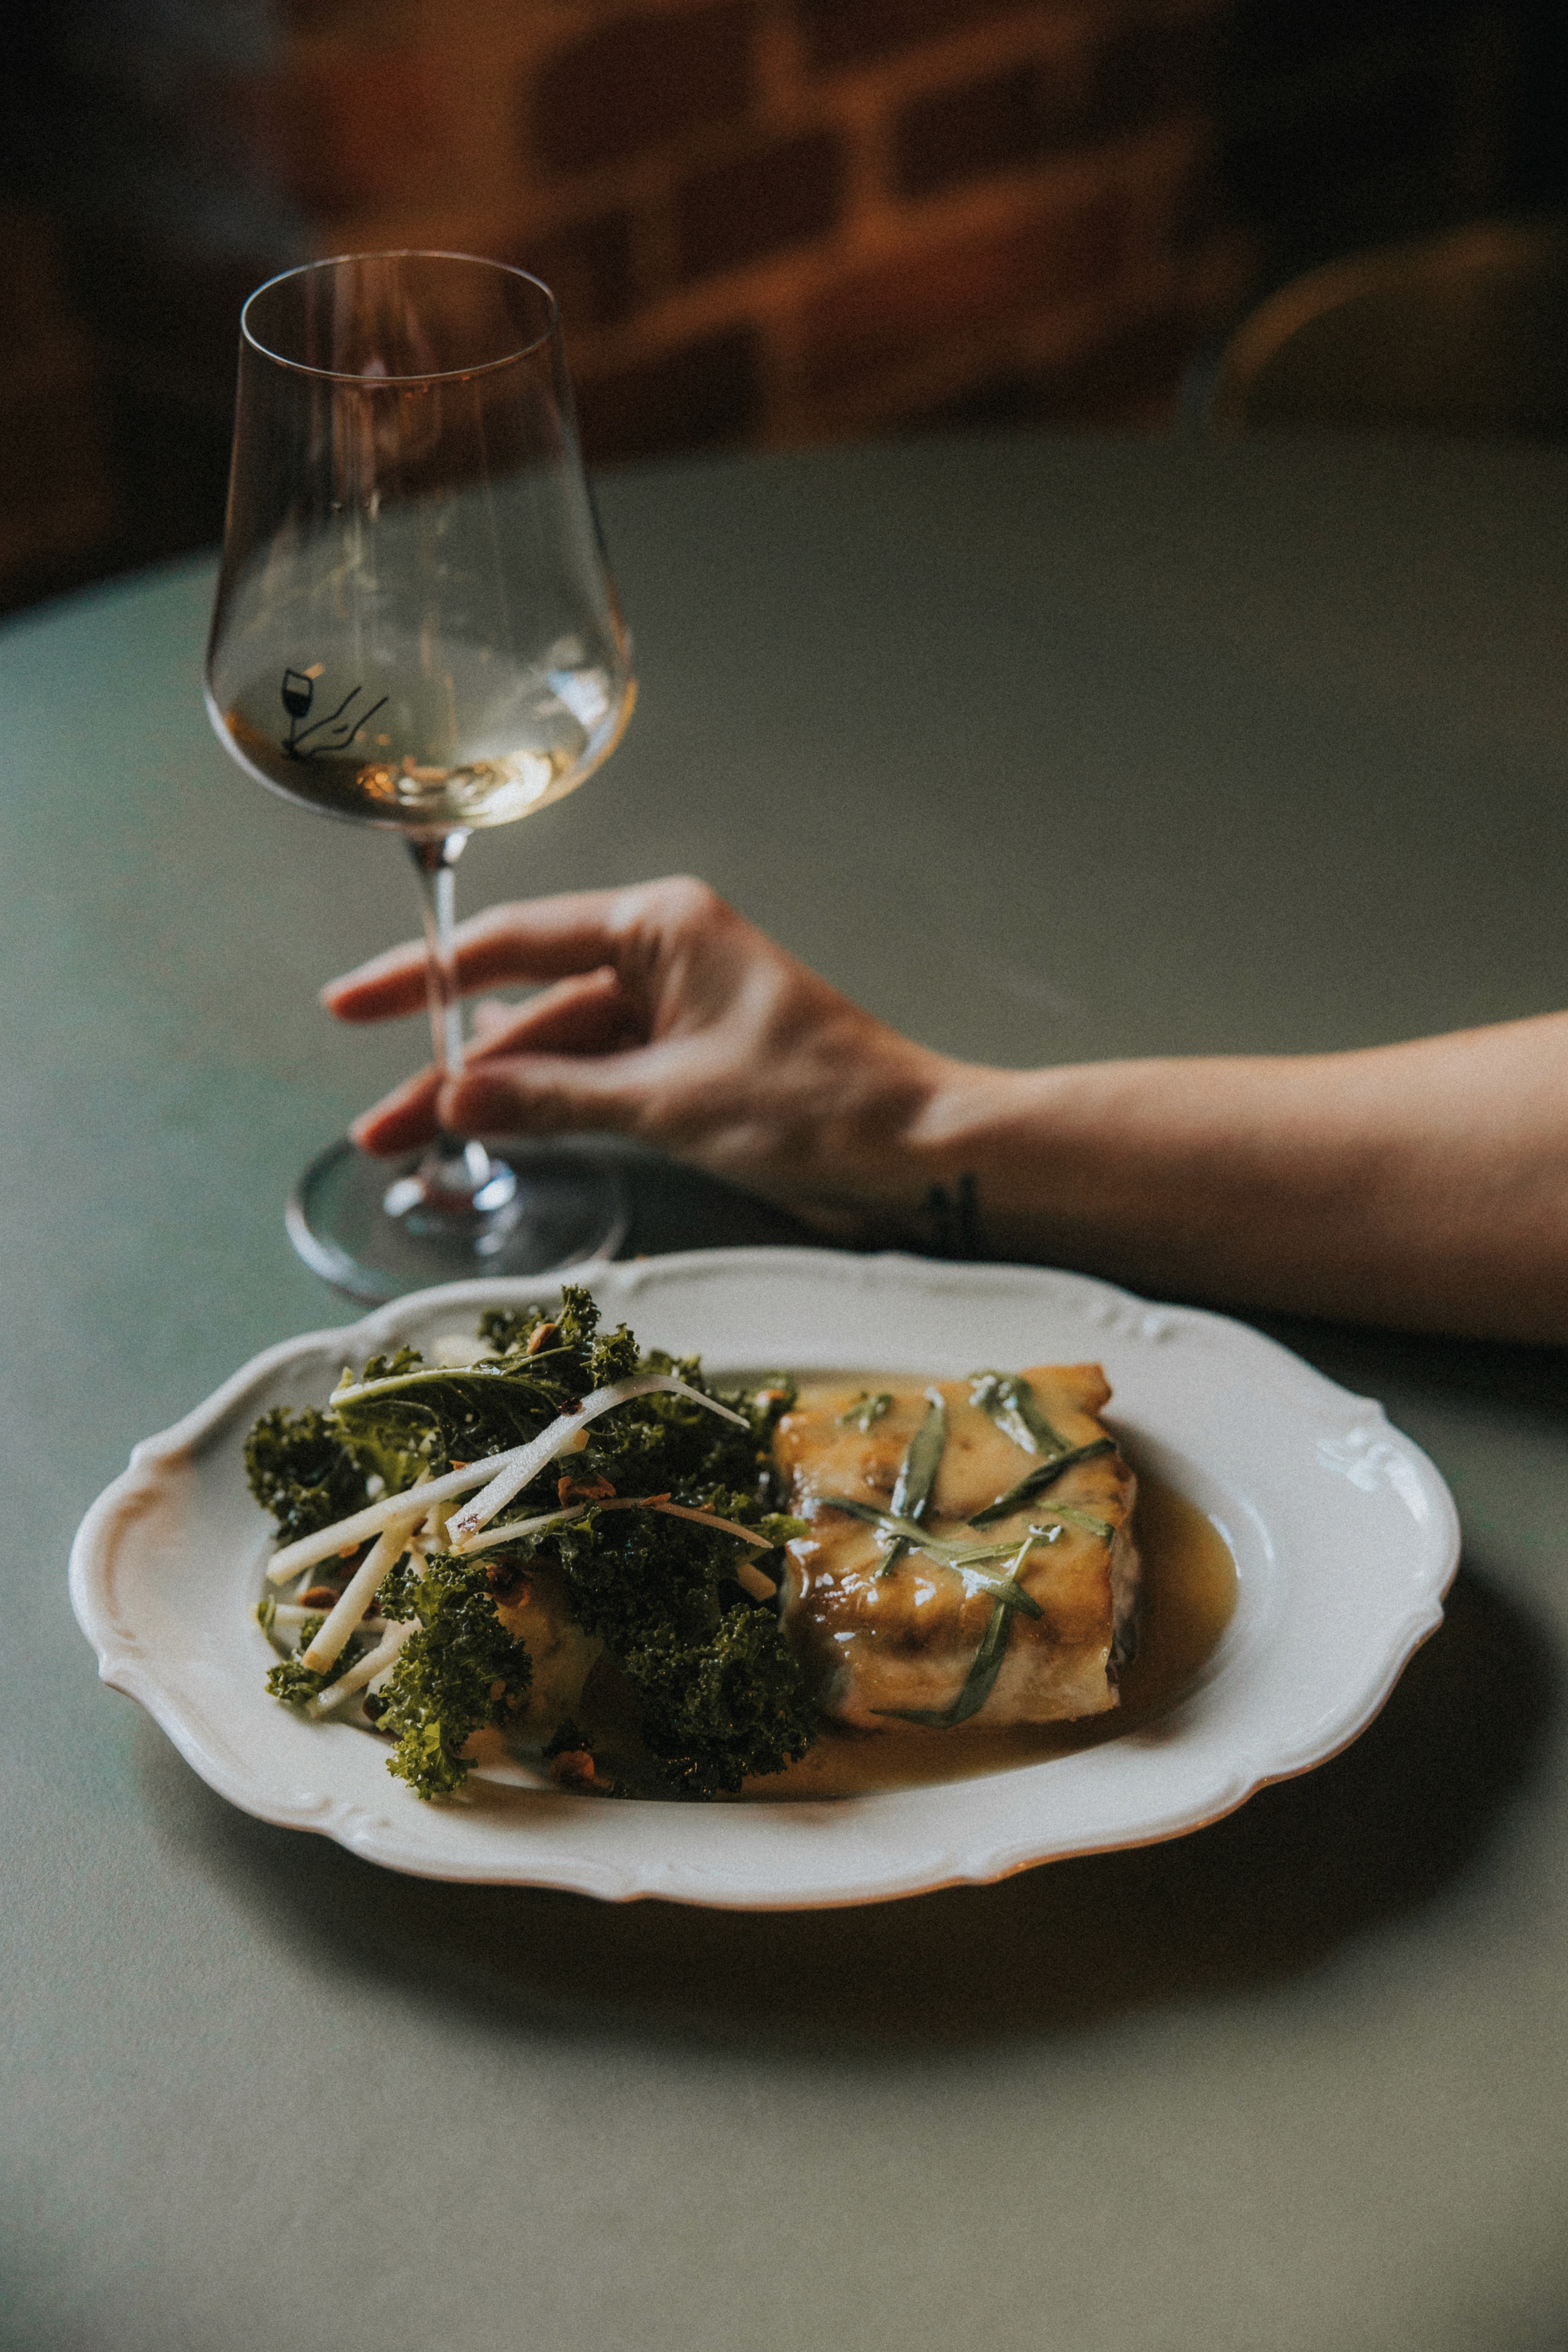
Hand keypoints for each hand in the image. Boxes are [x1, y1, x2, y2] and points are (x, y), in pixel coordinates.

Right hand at [324, 877, 954, 1237]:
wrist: (917, 1149)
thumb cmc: (818, 1106)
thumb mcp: (670, 1103)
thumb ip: (555, 1098)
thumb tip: (456, 1099)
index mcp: (660, 927)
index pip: (514, 944)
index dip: (423, 977)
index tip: (349, 1004)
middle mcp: (661, 955)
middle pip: (528, 1006)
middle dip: (452, 1066)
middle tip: (378, 1123)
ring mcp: (674, 1012)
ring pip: (556, 1051)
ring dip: (492, 1097)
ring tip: (411, 1144)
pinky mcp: (687, 1065)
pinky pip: (595, 1078)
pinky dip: (546, 1108)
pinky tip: (488, 1133)